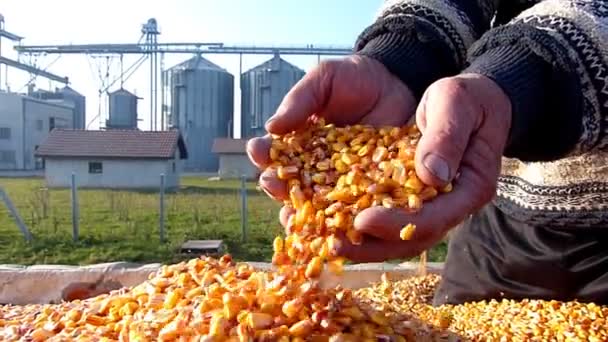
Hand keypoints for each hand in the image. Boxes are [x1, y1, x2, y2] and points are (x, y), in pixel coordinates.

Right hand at [247, 55, 416, 218]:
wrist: (397, 82)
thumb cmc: (354, 78)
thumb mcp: (324, 80)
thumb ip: (300, 100)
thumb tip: (271, 127)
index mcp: (298, 142)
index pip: (276, 152)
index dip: (265, 154)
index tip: (258, 151)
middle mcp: (315, 167)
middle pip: (290, 184)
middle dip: (277, 187)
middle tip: (271, 184)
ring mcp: (341, 181)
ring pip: (317, 204)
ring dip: (303, 213)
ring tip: (294, 217)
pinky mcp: (369, 189)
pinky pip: (354, 206)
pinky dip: (345, 219)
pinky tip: (338, 223)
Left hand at [340, 73, 511, 261]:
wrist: (468, 100)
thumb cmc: (465, 97)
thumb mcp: (455, 103)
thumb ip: (446, 135)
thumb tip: (431, 176)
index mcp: (471, 187)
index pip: (434, 218)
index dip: (397, 224)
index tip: (363, 221)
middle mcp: (452, 205)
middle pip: (412, 238)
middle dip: (373, 246)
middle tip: (334, 245)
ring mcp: (433, 206)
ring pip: (398, 237)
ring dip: (364, 244)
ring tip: (327, 244)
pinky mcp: (413, 199)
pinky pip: (389, 218)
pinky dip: (363, 226)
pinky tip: (333, 225)